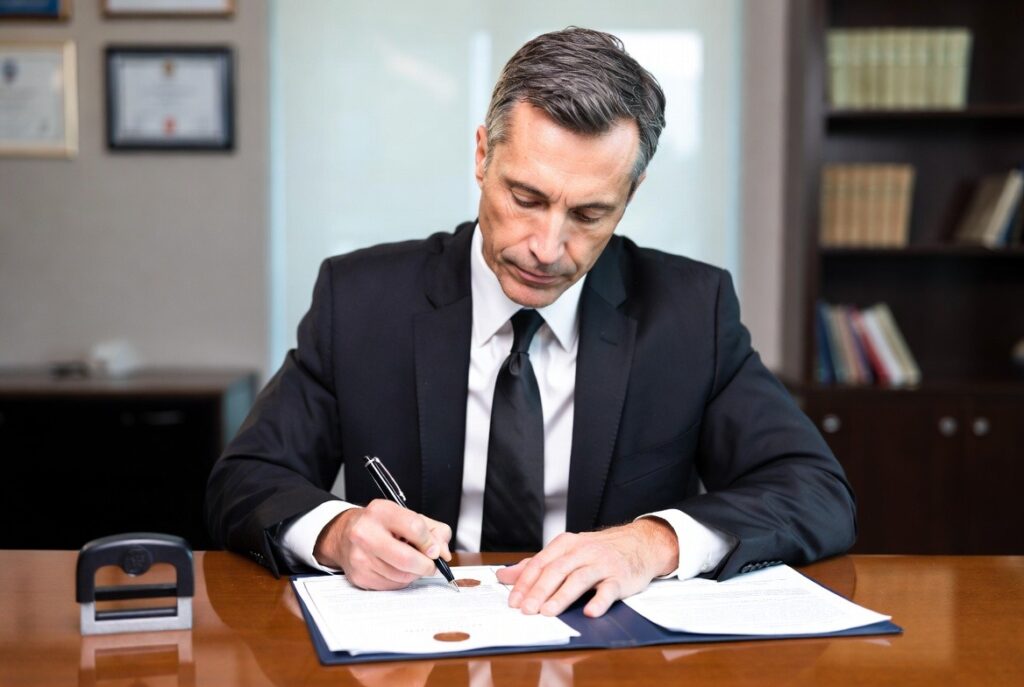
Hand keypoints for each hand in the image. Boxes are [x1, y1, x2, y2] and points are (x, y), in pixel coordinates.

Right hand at [313, 499, 451, 589]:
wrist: (345, 534)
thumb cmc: (382, 525)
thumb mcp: (409, 517)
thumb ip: (435, 531)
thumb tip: (443, 554)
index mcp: (381, 511)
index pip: (415, 528)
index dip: (430, 543)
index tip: (434, 550)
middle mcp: (365, 532)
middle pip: (407, 558)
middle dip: (426, 566)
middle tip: (430, 565)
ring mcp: (359, 556)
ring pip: (401, 576)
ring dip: (414, 574)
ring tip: (410, 563)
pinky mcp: (359, 576)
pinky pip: (391, 585)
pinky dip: (400, 580)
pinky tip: (395, 568)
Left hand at [495, 518, 678, 617]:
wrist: (639, 544)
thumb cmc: (597, 552)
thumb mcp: (565, 552)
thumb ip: (535, 565)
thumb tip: (503, 576)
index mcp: (566, 544)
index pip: (540, 563)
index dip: (525, 582)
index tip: (513, 601)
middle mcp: (583, 551)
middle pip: (557, 570)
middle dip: (539, 591)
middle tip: (526, 610)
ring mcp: (602, 564)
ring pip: (579, 579)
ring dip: (562, 596)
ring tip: (548, 613)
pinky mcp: (620, 577)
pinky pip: (609, 589)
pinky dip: (600, 601)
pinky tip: (590, 612)